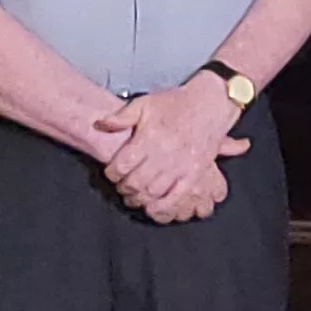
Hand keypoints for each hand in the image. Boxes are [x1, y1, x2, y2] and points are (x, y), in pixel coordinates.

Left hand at [95, 77, 249, 211]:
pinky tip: (153, 208)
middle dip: (124, 188)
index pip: (122, 165)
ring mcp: (180, 166)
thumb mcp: (145, 103)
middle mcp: (163, 153)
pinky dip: (162, 207)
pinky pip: (176, 197)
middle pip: (135, 182)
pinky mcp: (194, 174)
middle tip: (121, 187)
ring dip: (139, 199)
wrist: (209, 104)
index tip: (111, 173)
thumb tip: (101, 123)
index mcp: (149, 137)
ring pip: (152, 192)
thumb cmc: (175, 103)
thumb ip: (122, 116)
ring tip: (134, 196)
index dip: (111, 173)